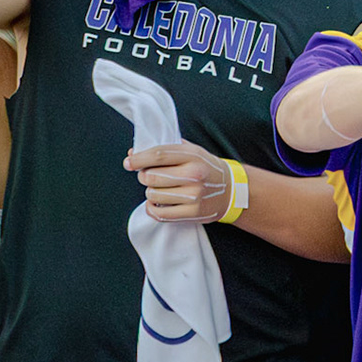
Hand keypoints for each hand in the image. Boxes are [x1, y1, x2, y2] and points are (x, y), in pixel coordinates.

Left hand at [124, 142, 238, 223]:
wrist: (232, 191)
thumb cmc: (206, 169)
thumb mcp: (192, 152)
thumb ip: (165, 149)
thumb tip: (133, 153)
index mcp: (193, 156)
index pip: (158, 155)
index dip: (138, 159)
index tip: (129, 162)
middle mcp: (194, 175)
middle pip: (150, 176)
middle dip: (144, 176)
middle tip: (151, 176)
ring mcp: (194, 195)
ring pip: (151, 195)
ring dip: (151, 192)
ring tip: (162, 189)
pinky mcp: (192, 212)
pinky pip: (157, 212)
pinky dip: (152, 208)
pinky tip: (160, 202)